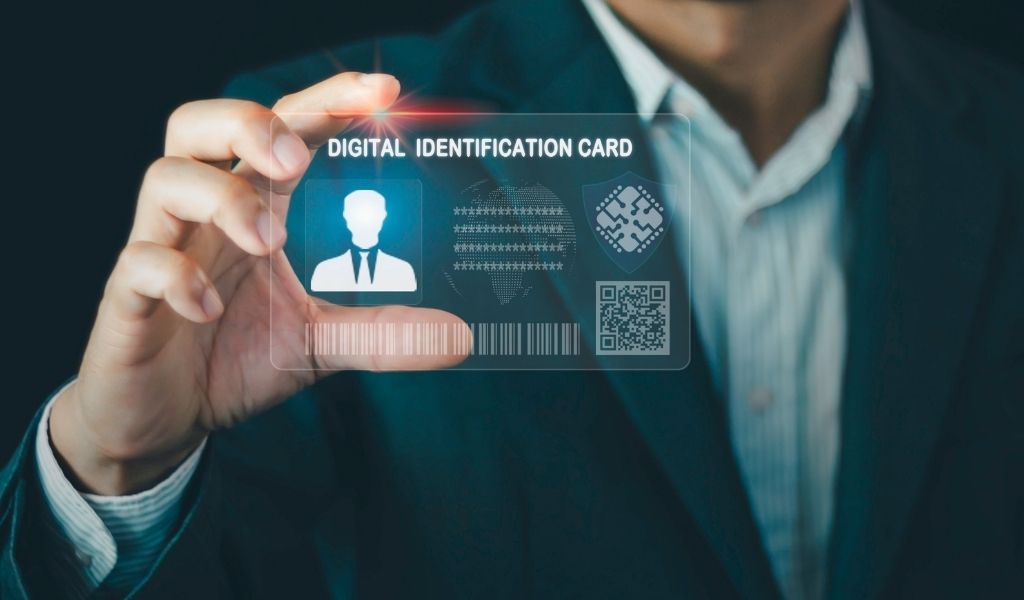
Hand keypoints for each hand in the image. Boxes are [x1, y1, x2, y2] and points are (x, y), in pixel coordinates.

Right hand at [50, 72, 466, 494]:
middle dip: (249, 124)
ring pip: (165, 178)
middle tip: (295, 161)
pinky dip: (176, 277)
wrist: (165, 420)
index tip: (384, 90)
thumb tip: (459, 337)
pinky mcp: (127, 300)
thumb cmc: (234, 359)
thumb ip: (382, 332)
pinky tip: (211, 309)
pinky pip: (139, 264)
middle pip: (198, 124)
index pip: (283, 130)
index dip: (327, 101)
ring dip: (222, 198)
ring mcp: (161, 249)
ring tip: (267, 242)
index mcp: (251, 208)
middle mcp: (202, 216)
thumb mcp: (320, 343)